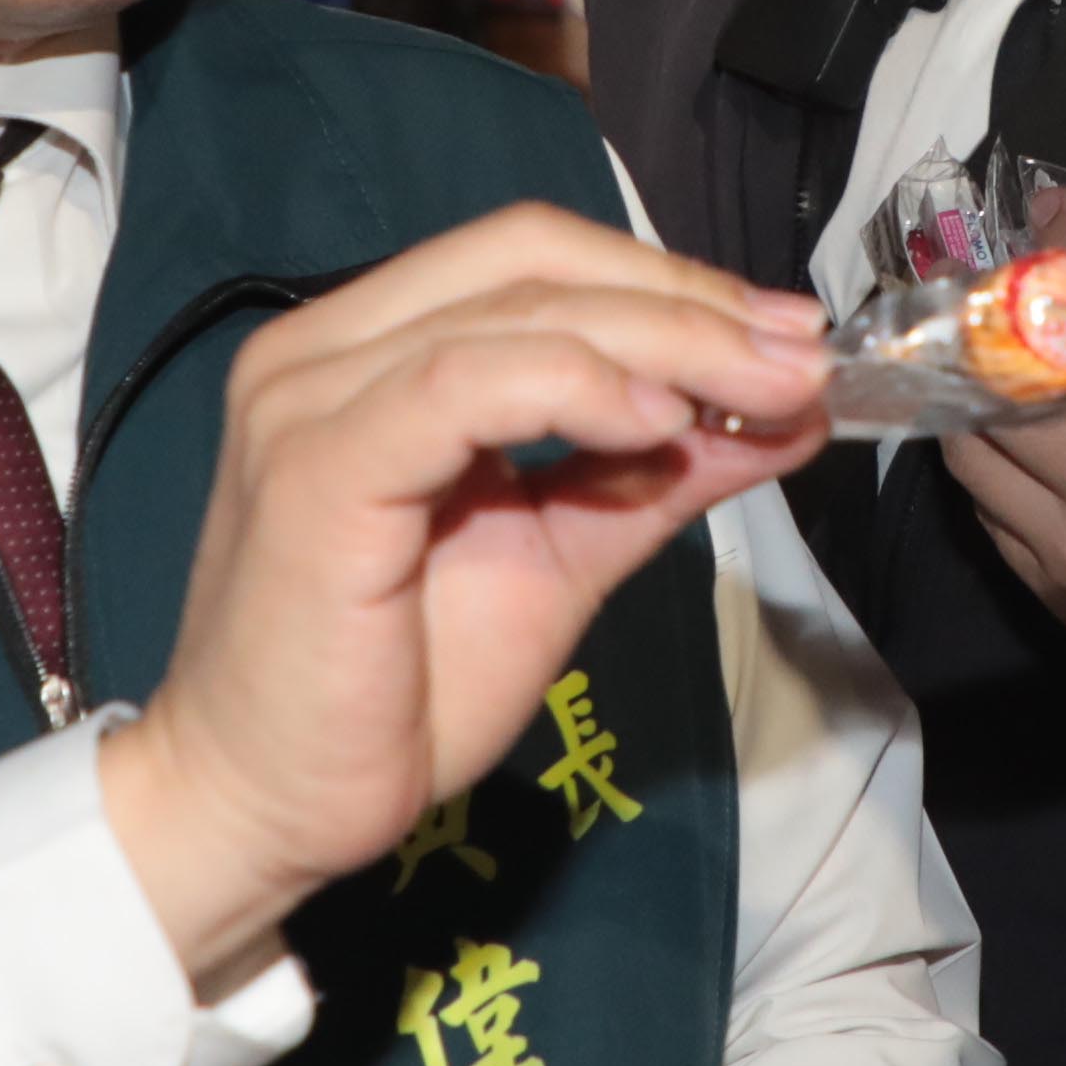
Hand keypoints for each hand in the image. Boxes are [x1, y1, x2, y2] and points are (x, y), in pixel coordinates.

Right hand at [94, 204, 824, 986]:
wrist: (265, 808)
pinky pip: (463, 385)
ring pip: (514, 312)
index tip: (788, 339)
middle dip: (688, 300)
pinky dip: (576, 386)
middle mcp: (322, 350)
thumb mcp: (558, 559)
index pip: (533, 258)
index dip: (670, 279)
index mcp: (366, 351)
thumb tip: (780, 418)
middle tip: (800, 356)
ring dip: (664, 339)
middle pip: (532, 259)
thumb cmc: (393, 692)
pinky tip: (658, 422)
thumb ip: (653, 478)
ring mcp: (309, 401)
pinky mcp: (316, 469)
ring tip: (764, 390)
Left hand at [938, 300, 1065, 764]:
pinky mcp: (1055, 594)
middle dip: (995, 318)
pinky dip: (991, 464)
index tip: (1052, 210)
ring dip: (971, 393)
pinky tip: (1007, 435)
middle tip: (998, 284)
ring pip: (976, 451)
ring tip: (980, 355)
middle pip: (1006, 383)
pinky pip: (989, 514)